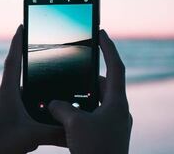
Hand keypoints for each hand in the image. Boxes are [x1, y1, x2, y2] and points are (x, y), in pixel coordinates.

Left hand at [0, 25, 64, 153]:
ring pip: (27, 102)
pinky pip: (25, 117)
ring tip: (58, 103)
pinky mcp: (6, 127)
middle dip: (38, 75)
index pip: (14, 60)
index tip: (22, 25)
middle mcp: (5, 100)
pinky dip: (36, 119)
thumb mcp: (30, 136)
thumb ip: (55, 132)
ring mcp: (5, 114)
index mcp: (7, 93)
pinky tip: (47, 126)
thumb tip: (75, 131)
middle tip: (55, 67)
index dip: (18, 42)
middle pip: (25, 81)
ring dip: (39, 101)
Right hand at [48, 30, 132, 153]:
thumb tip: (54, 103)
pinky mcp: (107, 136)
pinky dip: (81, 113)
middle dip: (88, 77)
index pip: (116, 66)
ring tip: (64, 96)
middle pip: (104, 85)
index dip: (108, 47)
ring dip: (82, 97)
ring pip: (97, 102)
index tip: (101, 32)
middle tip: (73, 71)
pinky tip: (66, 118)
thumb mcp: (74, 124)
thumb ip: (61, 107)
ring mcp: (114, 124)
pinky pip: (94, 117)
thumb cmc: (95, 151)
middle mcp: (119, 111)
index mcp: (117, 102)